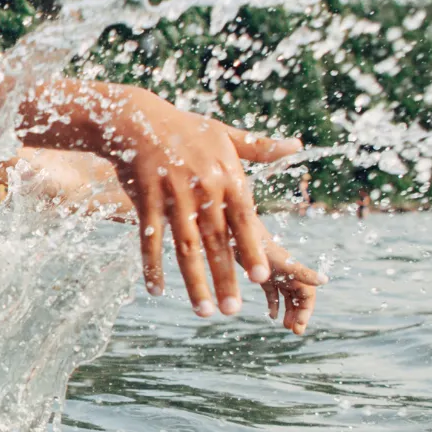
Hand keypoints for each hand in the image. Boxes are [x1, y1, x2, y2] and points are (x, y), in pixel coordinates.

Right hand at [100, 89, 302, 316]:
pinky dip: (152, 266)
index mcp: (226, 176)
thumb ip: (259, 148)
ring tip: (204, 312)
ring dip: (194, 282)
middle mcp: (202, 188)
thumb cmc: (184, 128)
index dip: (251, 250)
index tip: (261, 279)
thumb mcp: (224, 134)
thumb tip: (296, 146)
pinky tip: (156, 290)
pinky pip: (149, 240)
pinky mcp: (145, 200)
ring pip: (185, 248)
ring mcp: (172, 195)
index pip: (244, 221)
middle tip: (232, 310)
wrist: (136, 119)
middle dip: (225, 278)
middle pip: (216, 242)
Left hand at [260, 237, 324, 334]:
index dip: (306, 311)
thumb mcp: (283, 263)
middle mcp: (288, 275)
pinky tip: (272, 316)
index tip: (298, 326)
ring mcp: (276, 276)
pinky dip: (274, 305)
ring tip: (286, 327)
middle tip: (295, 331)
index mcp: (296, 274)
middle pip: (299, 299)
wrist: (239, 233)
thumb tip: (325, 281)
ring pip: (287, 298)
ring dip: (289, 312)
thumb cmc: (262, 246)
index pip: (307, 296)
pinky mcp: (264, 276)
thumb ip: (303, 273)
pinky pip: (272, 294)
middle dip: (299, 315)